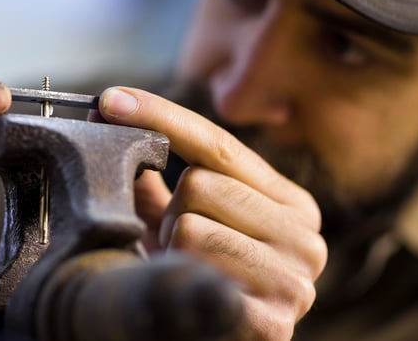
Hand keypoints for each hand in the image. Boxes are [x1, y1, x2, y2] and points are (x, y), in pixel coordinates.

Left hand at [97, 86, 326, 340]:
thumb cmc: (197, 284)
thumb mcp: (179, 226)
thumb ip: (156, 182)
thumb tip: (112, 118)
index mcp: (291, 204)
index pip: (219, 144)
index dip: (160, 116)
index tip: (110, 99)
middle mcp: (306, 237)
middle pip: (199, 183)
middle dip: (170, 215)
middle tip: (177, 249)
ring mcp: (296, 281)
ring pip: (190, 224)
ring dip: (171, 250)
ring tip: (186, 273)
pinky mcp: (272, 322)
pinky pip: (194, 267)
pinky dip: (178, 274)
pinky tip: (193, 289)